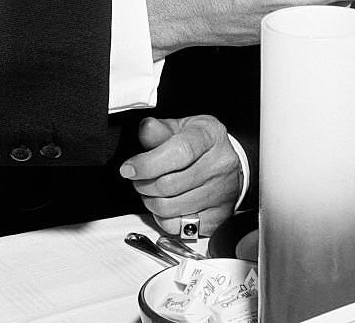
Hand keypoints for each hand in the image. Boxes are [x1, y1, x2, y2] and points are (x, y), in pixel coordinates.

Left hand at [120, 115, 242, 236]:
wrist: (225, 162)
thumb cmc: (200, 144)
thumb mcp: (181, 128)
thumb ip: (160, 130)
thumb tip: (146, 128)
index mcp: (211, 136)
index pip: (180, 152)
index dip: (149, 163)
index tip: (129, 169)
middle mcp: (220, 164)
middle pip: (170, 184)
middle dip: (144, 185)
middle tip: (140, 179)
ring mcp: (222, 193)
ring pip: (170, 208)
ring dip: (151, 202)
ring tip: (153, 192)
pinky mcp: (218, 216)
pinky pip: (177, 227)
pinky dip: (164, 219)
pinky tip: (168, 205)